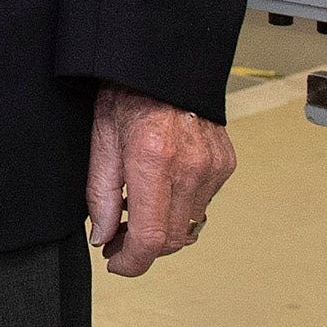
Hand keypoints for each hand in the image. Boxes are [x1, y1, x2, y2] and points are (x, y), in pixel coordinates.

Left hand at [86, 84, 236, 276]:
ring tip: (137, 211)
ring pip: (189, 225)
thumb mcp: (101, 140)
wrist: (164, 63)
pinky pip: (202, 203)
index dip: (132, 262)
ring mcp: (212, 166)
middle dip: (143, 249)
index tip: (116, 263)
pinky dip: (180, 207)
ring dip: (162, 229)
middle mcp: (190, 167)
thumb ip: (101, 196)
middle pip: (172, 239)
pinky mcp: (225, 163)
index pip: (151, 238)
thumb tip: (103, 238)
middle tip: (117, 239)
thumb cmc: (127, 93)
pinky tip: (161, 189)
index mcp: (153, 160)